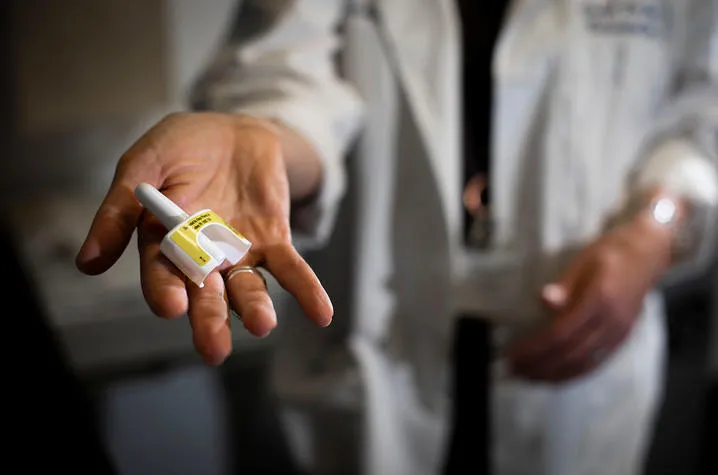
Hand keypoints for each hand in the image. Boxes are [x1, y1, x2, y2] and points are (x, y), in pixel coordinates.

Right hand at [76, 112, 331, 364]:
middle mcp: (200, 258)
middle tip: (214, 350)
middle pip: (205, 294)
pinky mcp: (272, 242)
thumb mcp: (143, 165)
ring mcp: (238, 253)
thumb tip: (85, 264)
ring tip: (262, 324)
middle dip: (209, 321)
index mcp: (162, 243)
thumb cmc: (179, 148)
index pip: (161, 273)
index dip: (165, 290)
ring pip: (246, 288)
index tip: (172, 306)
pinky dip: (306, 290)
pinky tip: (321, 314)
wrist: (231, 131)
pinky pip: (290, 269)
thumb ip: (119, 209)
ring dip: (255, 308)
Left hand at [505, 204, 677, 382]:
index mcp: (599, 300)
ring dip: (553, 375)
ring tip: (527, 377)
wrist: (647, 255)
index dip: (534, 348)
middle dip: (539, 365)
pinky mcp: (621, 340)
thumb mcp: (583, 260)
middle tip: (513, 370)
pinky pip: (596, 364)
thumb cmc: (609, 253)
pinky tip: (554, 377)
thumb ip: (565, 284)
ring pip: (583, 365)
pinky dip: (572, 374)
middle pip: (570, 354)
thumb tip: (544, 300)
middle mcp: (611, 323)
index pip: (561, 333)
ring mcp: (618, 334)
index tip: (511, 354)